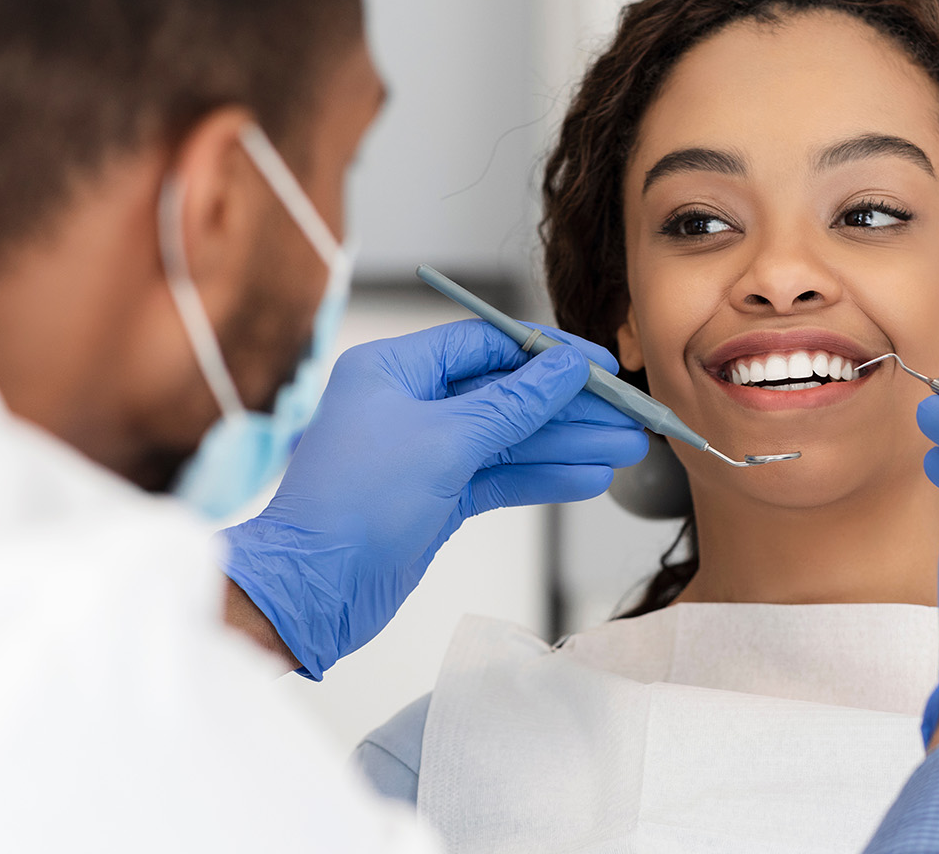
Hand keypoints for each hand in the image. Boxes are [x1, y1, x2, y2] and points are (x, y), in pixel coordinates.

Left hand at [220, 319, 646, 678]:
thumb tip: (565, 367)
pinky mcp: (436, 498)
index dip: (550, 354)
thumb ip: (514, 404)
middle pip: (508, 395)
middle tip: (628, 416)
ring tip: (627, 450)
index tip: (603, 364)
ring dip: (568, 446)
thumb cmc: (353, 505)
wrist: (310, 592)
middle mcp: (409, 404)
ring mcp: (424, 453)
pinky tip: (589, 479)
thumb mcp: (444, 442)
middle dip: (570, 408)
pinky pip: (501, 477)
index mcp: (395, 370)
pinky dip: (543, 478)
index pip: (488, 345)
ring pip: (511, 440)